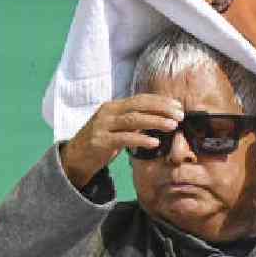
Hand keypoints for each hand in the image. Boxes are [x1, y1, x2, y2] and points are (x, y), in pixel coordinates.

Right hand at [60, 94, 184, 188]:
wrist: (75, 157)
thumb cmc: (103, 141)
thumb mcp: (119, 127)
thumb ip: (136, 122)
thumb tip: (162, 120)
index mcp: (114, 106)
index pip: (141, 99)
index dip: (160, 101)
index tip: (178, 106)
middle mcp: (108, 112)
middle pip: (139, 106)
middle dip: (161, 109)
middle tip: (180, 115)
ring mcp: (103, 126)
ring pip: (133, 120)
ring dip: (155, 122)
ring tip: (172, 126)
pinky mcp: (100, 142)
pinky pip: (124, 139)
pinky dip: (141, 139)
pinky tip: (155, 143)